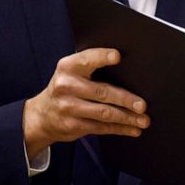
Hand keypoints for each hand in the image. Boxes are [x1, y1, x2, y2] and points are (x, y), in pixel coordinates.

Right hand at [23, 48, 149, 155]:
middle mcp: (66, 86)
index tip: (118, 56)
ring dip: (127, 118)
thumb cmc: (66, 87)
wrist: (41, 116)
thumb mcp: (71, 72)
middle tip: (143, 105)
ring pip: (104, 113)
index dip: (101, 57)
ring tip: (144, 120)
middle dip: (125, 99)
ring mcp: (68, 108)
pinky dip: (121, 129)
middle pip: (101, 92)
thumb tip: (127, 64)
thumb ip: (91, 65)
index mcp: (67, 67)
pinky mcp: (73, 126)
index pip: (86, 60)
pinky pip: (102, 127)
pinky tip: (133, 128)